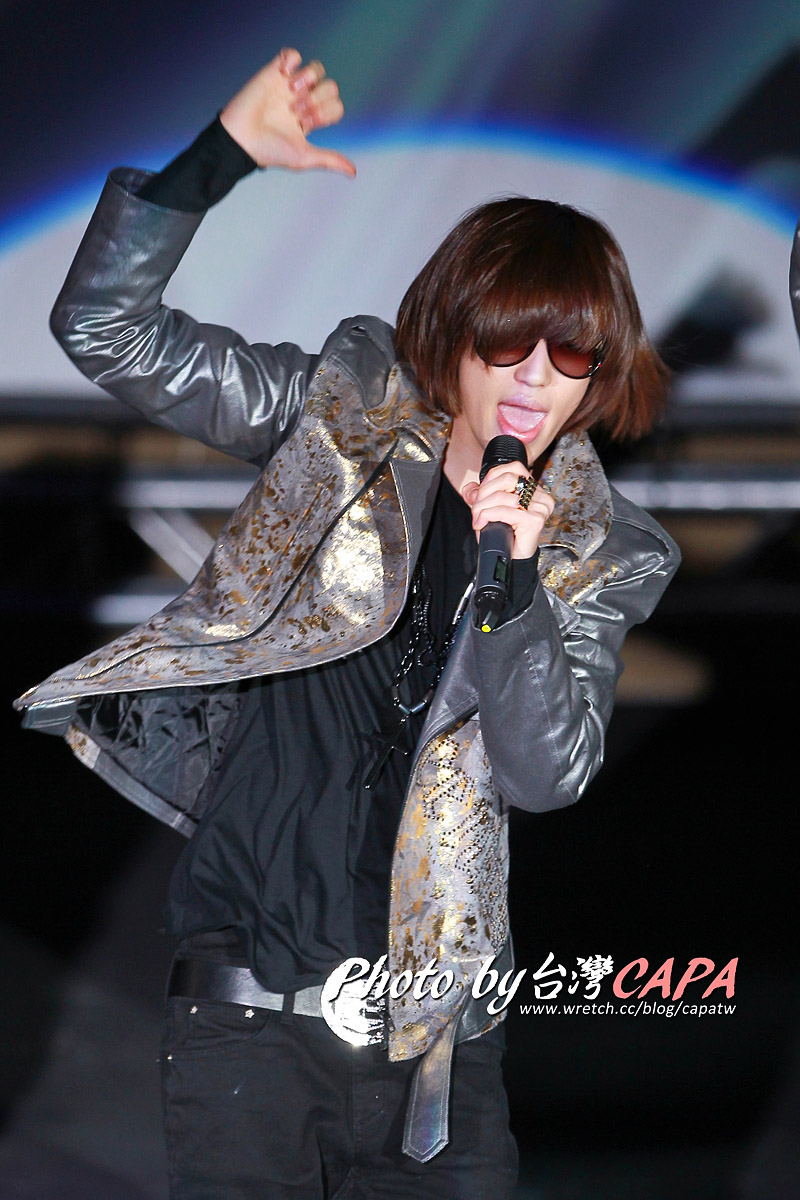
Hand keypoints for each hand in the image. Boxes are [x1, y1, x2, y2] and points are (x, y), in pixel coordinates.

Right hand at [220, 48, 355, 175]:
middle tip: (296, 112)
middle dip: (317, 100)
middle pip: (330, 87)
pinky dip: (292, 61)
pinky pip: (292, 54)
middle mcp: (303, 100)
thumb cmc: (269, 151)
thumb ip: (330, 160)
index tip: (305, 125)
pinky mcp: (273, 72)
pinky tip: (283, 75)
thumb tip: (353, 172)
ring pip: (316, 69)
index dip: (326, 113)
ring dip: (308, 79)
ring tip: (291, 91)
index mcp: (311, 119)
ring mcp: (289, 86)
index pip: (336, 106)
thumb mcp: (303, 157)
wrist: (241, 138)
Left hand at [461, 461, 554, 558]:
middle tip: (475, 508)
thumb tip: (470, 488)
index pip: (514, 467)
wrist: (511, 558)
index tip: (481, 492)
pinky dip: (487, 515)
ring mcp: (540, 508)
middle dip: (484, 493)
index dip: (492, 477)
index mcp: (534, 489)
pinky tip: (481, 523)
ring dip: (482, 507)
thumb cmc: (505, 534)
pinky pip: (503, 511)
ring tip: (477, 519)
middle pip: (507, 479)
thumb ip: (479, 495)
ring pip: (502, 496)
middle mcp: (541, 496)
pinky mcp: (534, 520)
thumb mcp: (489, 508)